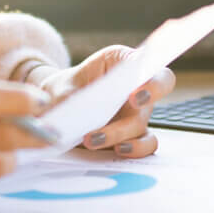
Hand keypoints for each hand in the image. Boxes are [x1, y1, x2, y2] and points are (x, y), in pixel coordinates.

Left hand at [37, 45, 175, 157]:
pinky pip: (144, 143)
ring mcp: (136, 111)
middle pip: (154, 91)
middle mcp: (134, 86)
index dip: (147, 75)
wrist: (59, 107)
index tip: (134, 93)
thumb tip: (72, 108)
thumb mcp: (60, 87)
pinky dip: (134, 149)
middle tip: (132, 103)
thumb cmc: (65, 89)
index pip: (147, 62)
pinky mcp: (133, 133)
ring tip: (93, 139)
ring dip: (120, 133)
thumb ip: (66, 95)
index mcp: (121, 62)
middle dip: (148, 97)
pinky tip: (117, 150)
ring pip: (141, 123)